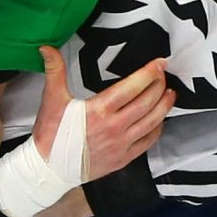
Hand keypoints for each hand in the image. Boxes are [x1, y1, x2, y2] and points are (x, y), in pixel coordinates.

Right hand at [32, 46, 170, 179]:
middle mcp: (114, 127)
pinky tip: (159, 120)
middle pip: (147, 102)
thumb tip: (47, 47)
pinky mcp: (123, 159)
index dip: (149, 73)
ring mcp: (121, 145)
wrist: (48, 169)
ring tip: (170, 94)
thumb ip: (54, 70)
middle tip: (163, 75)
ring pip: (152, 122)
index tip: (159, 63)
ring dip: (164, 106)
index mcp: (99, 110)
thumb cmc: (50, 134)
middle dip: (159, 86)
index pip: (132, 87)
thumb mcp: (52, 99)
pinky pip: (147, 142)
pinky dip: (156, 129)